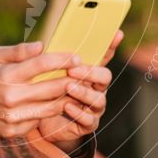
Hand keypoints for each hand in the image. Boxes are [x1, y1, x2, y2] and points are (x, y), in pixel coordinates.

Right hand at [0, 41, 79, 138]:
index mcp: (6, 76)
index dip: (62, 60)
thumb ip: (19, 51)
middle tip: (83, 74)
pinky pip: (40, 119)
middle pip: (51, 89)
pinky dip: (50, 110)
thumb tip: (42, 46)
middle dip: (71, 80)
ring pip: (51, 107)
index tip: (76, 57)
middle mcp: (11, 98)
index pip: (40, 65)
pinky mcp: (15, 130)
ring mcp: (13, 117)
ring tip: (75, 88)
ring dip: (66, 97)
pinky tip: (58, 102)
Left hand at [37, 29, 122, 147]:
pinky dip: (78, 113)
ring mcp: (94, 107)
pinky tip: (67, 106)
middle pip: (105, 77)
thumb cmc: (50, 93)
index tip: (116, 33)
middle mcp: (96, 89)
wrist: (46, 122)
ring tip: (68, 87)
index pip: (104, 57)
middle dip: (91, 72)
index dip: (111, 45)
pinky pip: (89, 120)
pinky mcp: (88, 124)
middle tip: (73, 70)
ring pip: (98, 99)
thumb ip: (53, 61)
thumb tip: (41, 44)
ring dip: (83, 92)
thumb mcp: (51, 74)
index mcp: (90, 73)